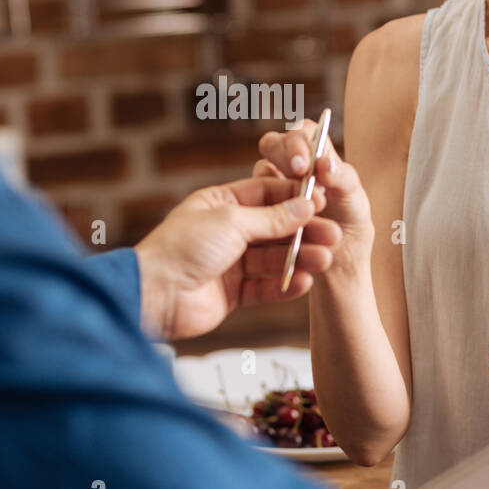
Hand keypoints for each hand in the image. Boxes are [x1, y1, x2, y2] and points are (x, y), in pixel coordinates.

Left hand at [134, 176, 342, 341]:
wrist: (156, 294)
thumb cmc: (183, 248)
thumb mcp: (232, 222)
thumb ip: (272, 218)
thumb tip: (305, 205)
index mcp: (221, 203)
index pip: (266, 194)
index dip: (295, 198)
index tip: (322, 202)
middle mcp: (226, 231)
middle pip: (275, 228)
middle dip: (305, 231)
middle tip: (333, 234)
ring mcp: (230, 262)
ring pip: (274, 258)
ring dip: (301, 258)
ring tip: (325, 259)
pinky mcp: (232, 292)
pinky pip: (265, 286)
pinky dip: (285, 284)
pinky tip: (305, 282)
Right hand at [255, 119, 373, 267]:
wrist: (339, 272)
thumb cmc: (349, 231)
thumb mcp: (355, 204)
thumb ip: (343, 180)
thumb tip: (325, 163)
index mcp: (315, 160)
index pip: (303, 134)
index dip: (299, 142)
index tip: (305, 164)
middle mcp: (288, 172)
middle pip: (274, 147)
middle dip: (284, 154)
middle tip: (299, 172)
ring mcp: (269, 193)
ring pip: (259, 178)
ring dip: (278, 192)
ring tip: (301, 216)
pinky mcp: (256, 218)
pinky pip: (252, 211)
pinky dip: (266, 220)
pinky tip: (284, 237)